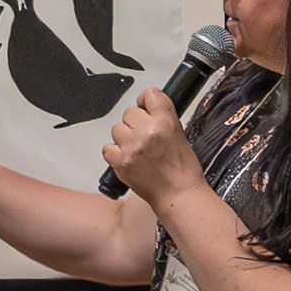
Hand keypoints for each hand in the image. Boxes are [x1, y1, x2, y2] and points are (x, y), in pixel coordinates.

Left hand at [102, 87, 207, 211]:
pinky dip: (115, 153)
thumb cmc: (182, 170)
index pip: (150, 95)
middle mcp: (147, 132)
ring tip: (137, 149)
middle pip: (130, 112)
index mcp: (165, 122)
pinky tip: (127, 157)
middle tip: (145, 136)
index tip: (146, 107)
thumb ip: (163, 117)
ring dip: (124, 137)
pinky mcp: (120, 162)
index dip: (147, 101)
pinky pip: (108, 148)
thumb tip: (148, 107)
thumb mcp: (180, 134)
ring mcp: (132, 147)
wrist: (178, 195)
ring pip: (117, 129)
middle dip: (136, 122)